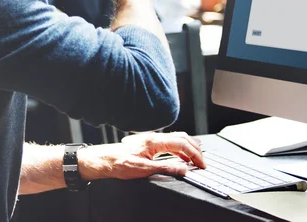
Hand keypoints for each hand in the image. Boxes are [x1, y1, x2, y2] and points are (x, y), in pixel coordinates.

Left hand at [78, 132, 204, 180]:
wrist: (104, 160)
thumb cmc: (119, 163)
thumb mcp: (143, 169)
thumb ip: (165, 168)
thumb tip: (183, 169)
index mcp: (154, 141)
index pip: (182, 144)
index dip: (194, 154)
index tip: (201, 164)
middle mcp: (154, 137)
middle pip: (182, 138)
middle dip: (195, 149)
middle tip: (202, 161)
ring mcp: (152, 139)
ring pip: (176, 138)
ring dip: (188, 147)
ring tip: (196, 158)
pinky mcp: (149, 143)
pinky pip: (170, 142)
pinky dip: (180, 148)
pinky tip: (181, 156)